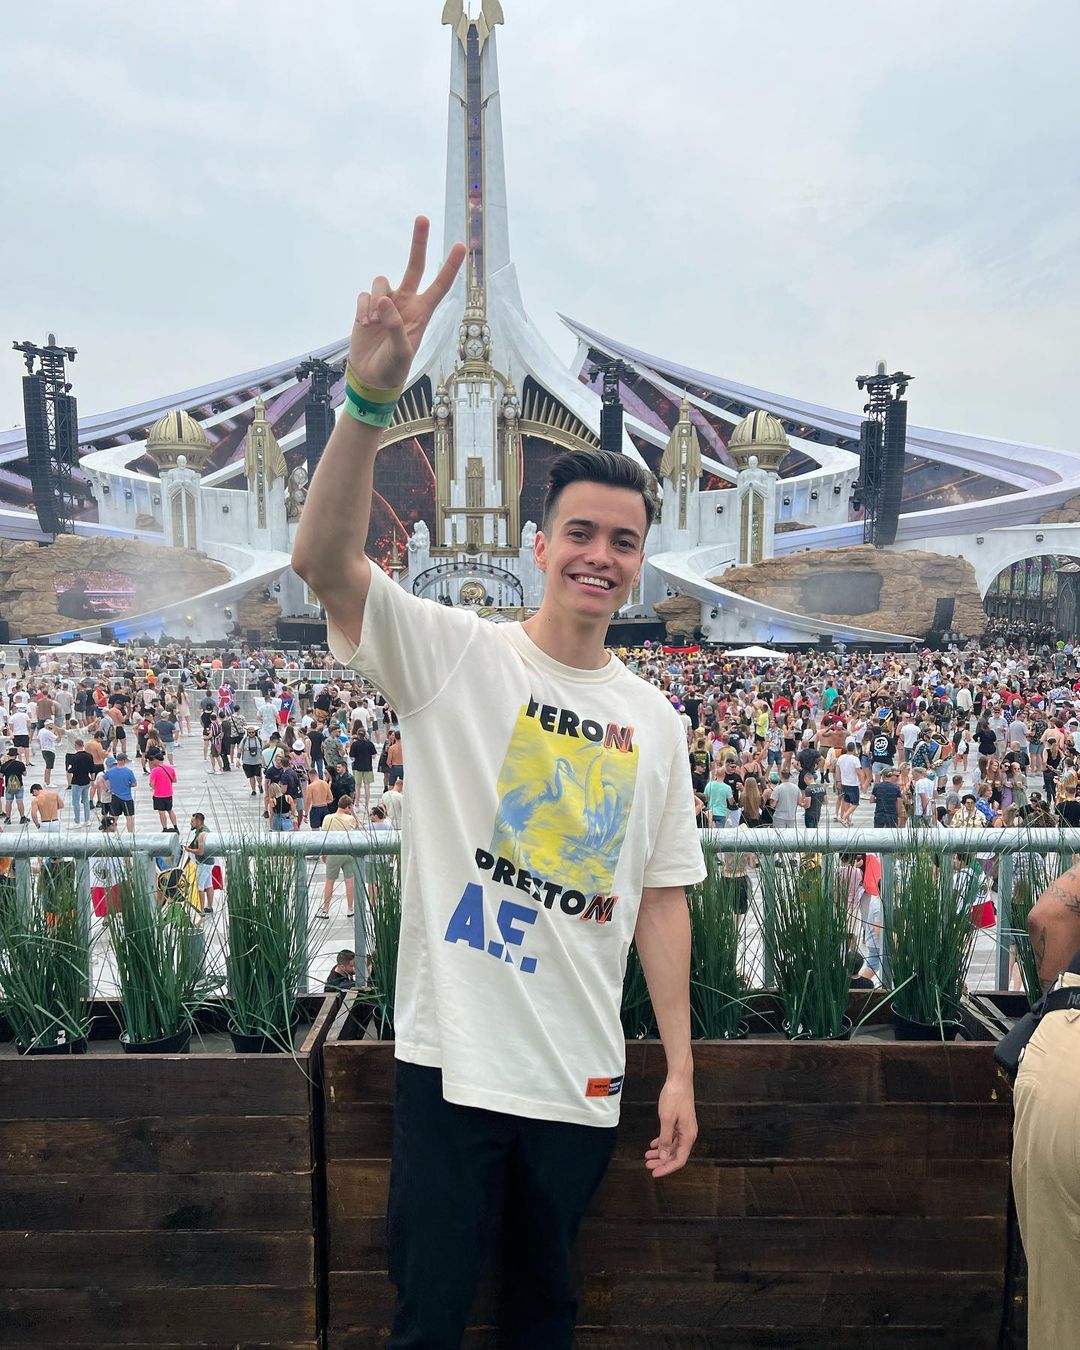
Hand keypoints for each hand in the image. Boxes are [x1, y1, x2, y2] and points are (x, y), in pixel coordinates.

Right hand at [350, 217, 465, 390]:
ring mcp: (386, 303)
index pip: (440, 286)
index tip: (461, 246)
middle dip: (419, 243)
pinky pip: (364, 295)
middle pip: (414, 266)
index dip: (450, 267)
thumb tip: (385, 301)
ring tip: (373, 325)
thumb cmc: (393, 368)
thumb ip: (394, 327)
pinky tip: (364, 325)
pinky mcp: (367, 307)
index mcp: (422, 313)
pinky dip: (363, 309)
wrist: (371, 377)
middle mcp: (406, 303)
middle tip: (423, 218)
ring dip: (375, 301)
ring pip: (381, 282)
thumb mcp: (400, 353)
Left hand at [645, 1076, 696, 1178]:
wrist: (679, 1079)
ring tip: (648, 1156)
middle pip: (676, 1154)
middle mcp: (688, 1134)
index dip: (667, 1168)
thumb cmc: (675, 1097)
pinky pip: (672, 1137)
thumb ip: (665, 1140)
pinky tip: (653, 1145)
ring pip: (673, 1146)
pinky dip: (663, 1142)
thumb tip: (664, 1157)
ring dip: (661, 1152)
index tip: (655, 1172)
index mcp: (688, 1135)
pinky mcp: (680, 1121)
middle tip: (648, 1165)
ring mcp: (685, 1127)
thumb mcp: (667, 1120)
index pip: (679, 1159)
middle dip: (662, 1161)